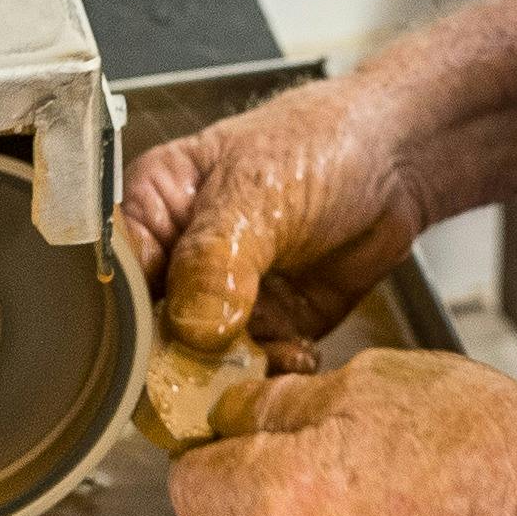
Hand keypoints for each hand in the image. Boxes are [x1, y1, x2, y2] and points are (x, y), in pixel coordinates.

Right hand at [119, 77, 432, 354]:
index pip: (117, 275)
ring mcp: (226, 298)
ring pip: (204, 360)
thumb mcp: (257, 192)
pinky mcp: (272, 326)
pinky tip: (296, 354)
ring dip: (231, 373)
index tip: (152, 352)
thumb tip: (190, 328)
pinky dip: (274, 373)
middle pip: (152, 332)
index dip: (127, 318)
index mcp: (155, 209)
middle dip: (181, 358)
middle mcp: (181, 259)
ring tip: (267, 356)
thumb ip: (216, 259)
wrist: (399, 157)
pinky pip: (258, 369)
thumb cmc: (319, 142)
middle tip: (210, 369)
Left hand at [166, 350, 516, 515]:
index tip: (239, 432)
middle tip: (339, 446)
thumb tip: (238, 415)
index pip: (189, 488)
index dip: (212, 453)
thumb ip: (284, 404)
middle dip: (275, 486)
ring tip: (391, 486)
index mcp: (273, 501)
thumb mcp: (371, 383)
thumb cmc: (479, 445)